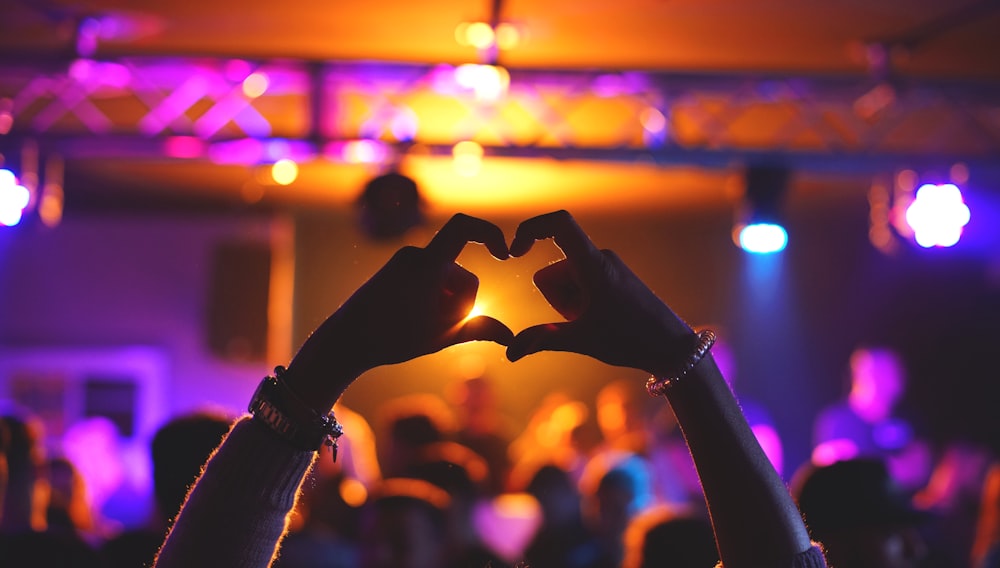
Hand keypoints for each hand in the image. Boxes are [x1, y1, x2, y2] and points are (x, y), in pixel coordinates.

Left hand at [286, 214, 512, 407]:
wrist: (345, 340)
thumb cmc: (391, 337)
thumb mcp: (440, 335)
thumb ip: (478, 329)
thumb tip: (511, 337)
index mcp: (428, 264)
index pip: (464, 228)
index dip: (490, 234)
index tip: (504, 254)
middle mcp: (415, 255)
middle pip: (460, 275)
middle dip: (461, 302)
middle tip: (441, 330)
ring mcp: (404, 262)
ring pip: (445, 280)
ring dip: (445, 303)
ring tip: (423, 328)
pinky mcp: (396, 271)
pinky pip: (429, 280)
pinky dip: (432, 299)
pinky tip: (417, 321)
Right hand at [506, 210, 693, 375]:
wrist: (670, 346)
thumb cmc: (630, 340)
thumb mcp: (581, 341)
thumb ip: (542, 340)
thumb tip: (509, 352)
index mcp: (593, 264)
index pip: (559, 224)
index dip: (531, 228)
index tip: (514, 251)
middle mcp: (599, 258)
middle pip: (553, 270)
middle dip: (556, 298)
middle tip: (582, 321)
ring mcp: (606, 267)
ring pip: (566, 280)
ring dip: (569, 303)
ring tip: (594, 322)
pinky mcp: (612, 277)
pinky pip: (580, 285)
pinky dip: (580, 303)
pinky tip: (599, 320)